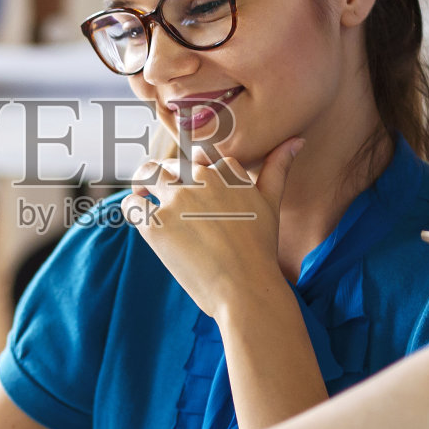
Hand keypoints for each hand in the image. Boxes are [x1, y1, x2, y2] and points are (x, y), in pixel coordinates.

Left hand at [120, 139, 302, 315]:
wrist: (245, 289)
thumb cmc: (261, 250)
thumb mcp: (271, 203)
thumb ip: (278, 168)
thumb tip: (297, 140)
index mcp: (226, 172)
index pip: (203, 157)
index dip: (196, 169)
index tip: (193, 184)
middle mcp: (200, 180)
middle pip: (172, 164)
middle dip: (166, 175)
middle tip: (160, 187)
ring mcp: (176, 201)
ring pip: (147, 175)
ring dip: (142, 181)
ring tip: (142, 192)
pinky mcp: (155, 226)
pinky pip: (132, 205)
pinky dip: (131, 207)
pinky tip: (137, 217)